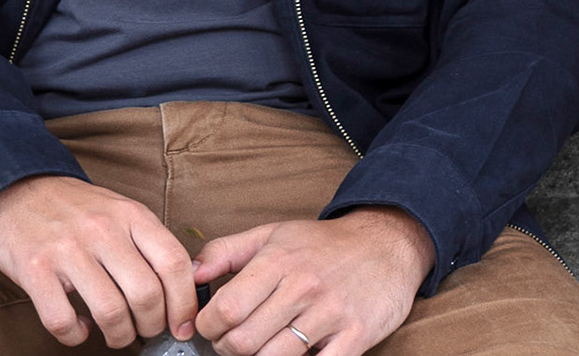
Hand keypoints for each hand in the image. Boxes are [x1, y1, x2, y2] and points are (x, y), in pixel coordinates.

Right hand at [0, 174, 198, 347]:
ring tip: (118, 334)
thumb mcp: (122, 211)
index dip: (184, 301)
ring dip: (119, 335)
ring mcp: (67, 250)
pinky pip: (62, 320)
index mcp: (132, 215)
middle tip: (148, 330)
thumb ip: (150, 243)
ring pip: (110, 311)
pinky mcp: (35, 270)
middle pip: (146, 293)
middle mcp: (103, 230)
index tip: (183, 324)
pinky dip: (76, 335)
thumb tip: (185, 285)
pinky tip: (80, 328)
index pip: (174, 262)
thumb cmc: (79, 209)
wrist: (21, 191)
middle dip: (153, 324)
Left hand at [195, 206, 435, 355]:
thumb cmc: (324, 244)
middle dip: (228, 350)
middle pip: (242, 343)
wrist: (388, 243)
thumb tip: (190, 276)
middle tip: (235, 342)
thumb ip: (226, 251)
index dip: (208, 327)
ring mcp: (330, 313)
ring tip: (263, 348)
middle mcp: (303, 286)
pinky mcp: (355, 336)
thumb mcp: (274, 234)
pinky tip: (296, 355)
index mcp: (278, 261)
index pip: (223, 310)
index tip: (213, 327)